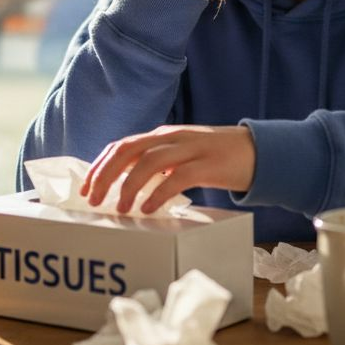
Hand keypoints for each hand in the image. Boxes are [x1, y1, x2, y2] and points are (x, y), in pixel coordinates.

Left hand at [80, 125, 255, 213]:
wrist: (257, 151)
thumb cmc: (216, 157)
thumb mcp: (182, 155)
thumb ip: (158, 163)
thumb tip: (128, 183)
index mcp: (162, 136)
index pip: (121, 146)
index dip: (100, 166)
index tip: (86, 188)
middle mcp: (171, 138)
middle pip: (128, 150)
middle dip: (105, 175)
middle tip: (93, 200)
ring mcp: (190, 149)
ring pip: (149, 162)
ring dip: (129, 186)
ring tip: (121, 208)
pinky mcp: (208, 165)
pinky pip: (177, 178)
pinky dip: (159, 194)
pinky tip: (149, 209)